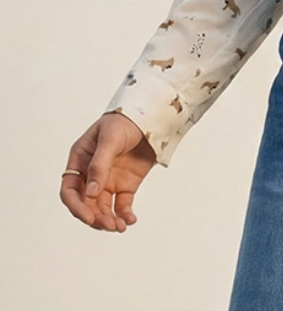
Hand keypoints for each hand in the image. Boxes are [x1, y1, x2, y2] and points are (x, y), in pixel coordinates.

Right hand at [60, 111, 155, 231]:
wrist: (151, 117)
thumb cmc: (125, 121)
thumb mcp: (110, 139)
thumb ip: (100, 165)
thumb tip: (91, 193)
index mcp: (80, 160)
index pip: (70, 190)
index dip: (76, 207)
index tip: (89, 218)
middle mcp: (91, 174)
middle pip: (86, 204)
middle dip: (95, 218)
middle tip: (111, 225)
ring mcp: (108, 181)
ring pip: (102, 209)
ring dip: (109, 220)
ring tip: (121, 226)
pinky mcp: (126, 185)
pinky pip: (121, 205)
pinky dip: (124, 215)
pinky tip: (130, 220)